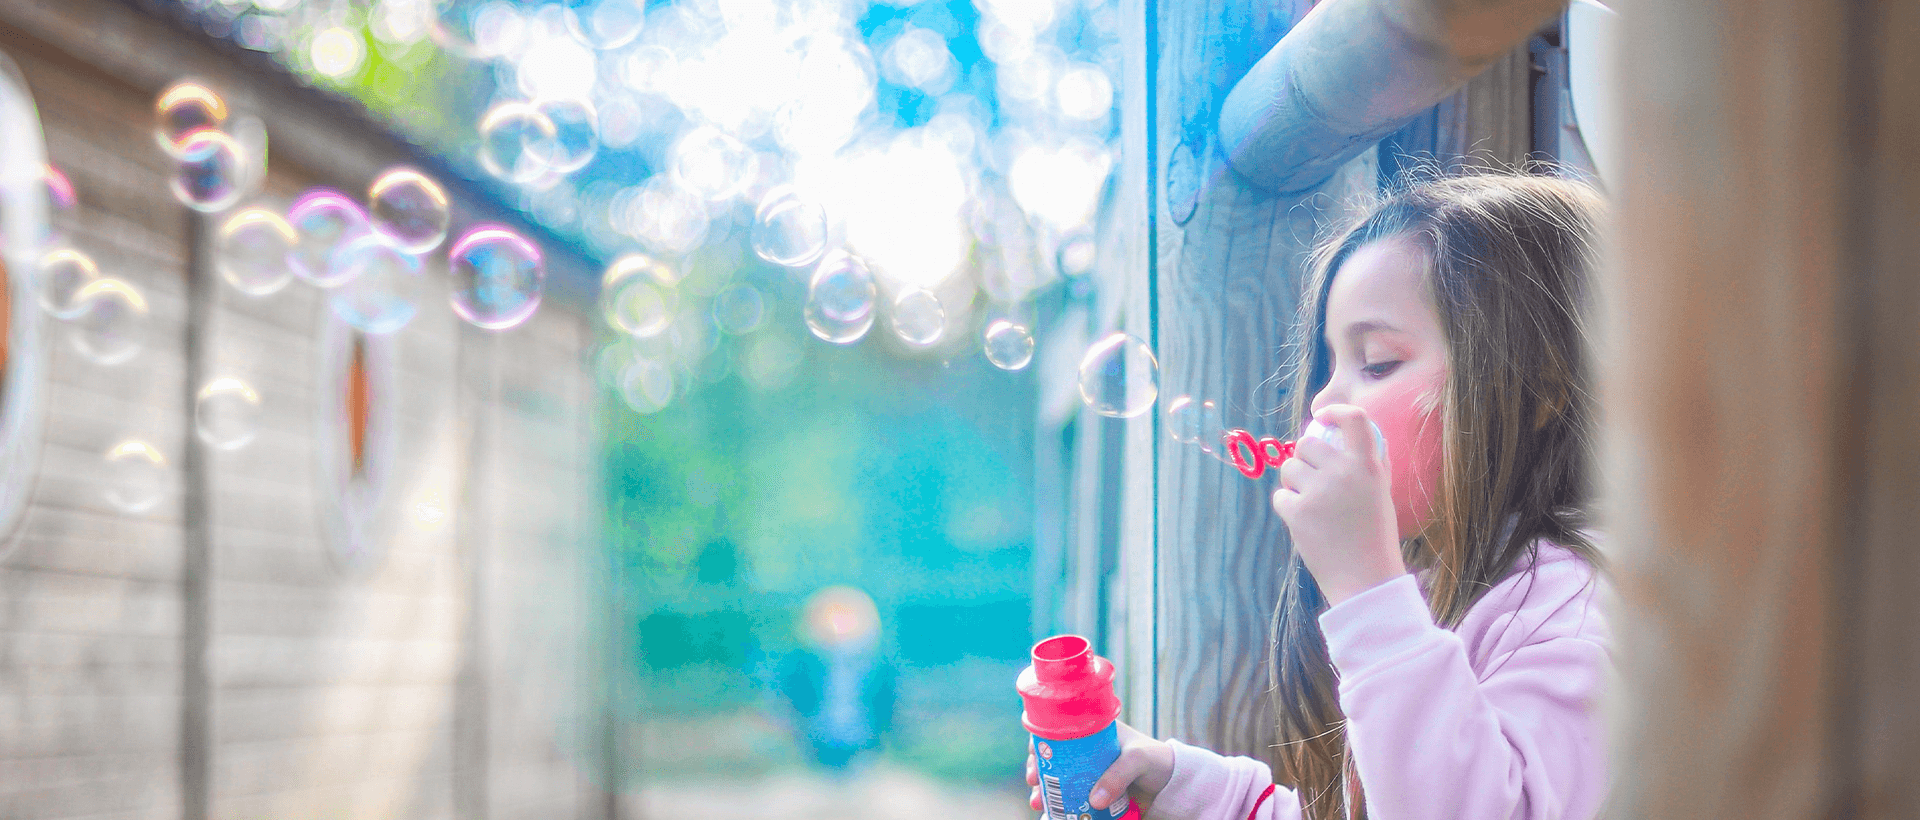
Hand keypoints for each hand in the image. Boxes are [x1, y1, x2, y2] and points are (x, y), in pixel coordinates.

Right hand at [1027, 721, 1171, 814]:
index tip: (1034, 760)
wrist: (1174, 784)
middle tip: (1035, 787)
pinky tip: (1052, 816)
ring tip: (1040, 805)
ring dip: (1046, 793)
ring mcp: (1090, 775)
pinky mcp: (1095, 795)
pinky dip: (1061, 808)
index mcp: (1092, 734)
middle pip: (1053, 760)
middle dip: (1038, 774)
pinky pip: (1073, 800)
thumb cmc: (1157, 760)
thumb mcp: (1138, 760)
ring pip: (1059, 783)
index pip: (1058, 733)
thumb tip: (1093, 801)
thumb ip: (1118, 776)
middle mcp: (1086, 754)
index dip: (1041, 745)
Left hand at [1271, 405, 1405, 605]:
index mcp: (1367, 466)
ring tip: (1312, 504)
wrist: (1365, 578)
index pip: (1354, 419)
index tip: (1323, 417)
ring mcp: (1317, 492)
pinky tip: (1306, 523)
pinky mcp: (1297, 512)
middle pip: (1306, 444)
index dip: (1335, 411)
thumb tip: (1361, 434)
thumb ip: (1371, 464)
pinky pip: (1281, 497)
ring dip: (1294, 483)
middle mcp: (1342, 473)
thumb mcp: (1382, 494)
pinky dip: (1288, 507)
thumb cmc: (1375, 536)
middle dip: (1305, 459)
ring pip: (1289, 468)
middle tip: (1315, 480)